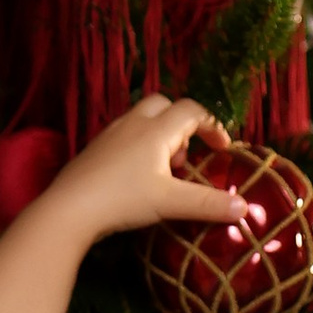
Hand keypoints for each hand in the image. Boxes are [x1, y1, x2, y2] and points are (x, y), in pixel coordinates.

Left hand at [16, 95, 248, 255]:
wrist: (68, 208)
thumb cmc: (122, 200)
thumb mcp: (170, 203)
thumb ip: (207, 204)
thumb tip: (244, 208)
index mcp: (156, 129)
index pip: (192, 111)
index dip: (213, 125)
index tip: (223, 149)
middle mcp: (133, 123)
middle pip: (164, 104)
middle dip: (182, 123)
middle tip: (187, 155)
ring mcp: (110, 134)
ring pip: (142, 119)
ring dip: (160, 135)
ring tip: (163, 170)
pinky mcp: (94, 149)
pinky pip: (124, 135)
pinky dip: (138, 146)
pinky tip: (136, 177)